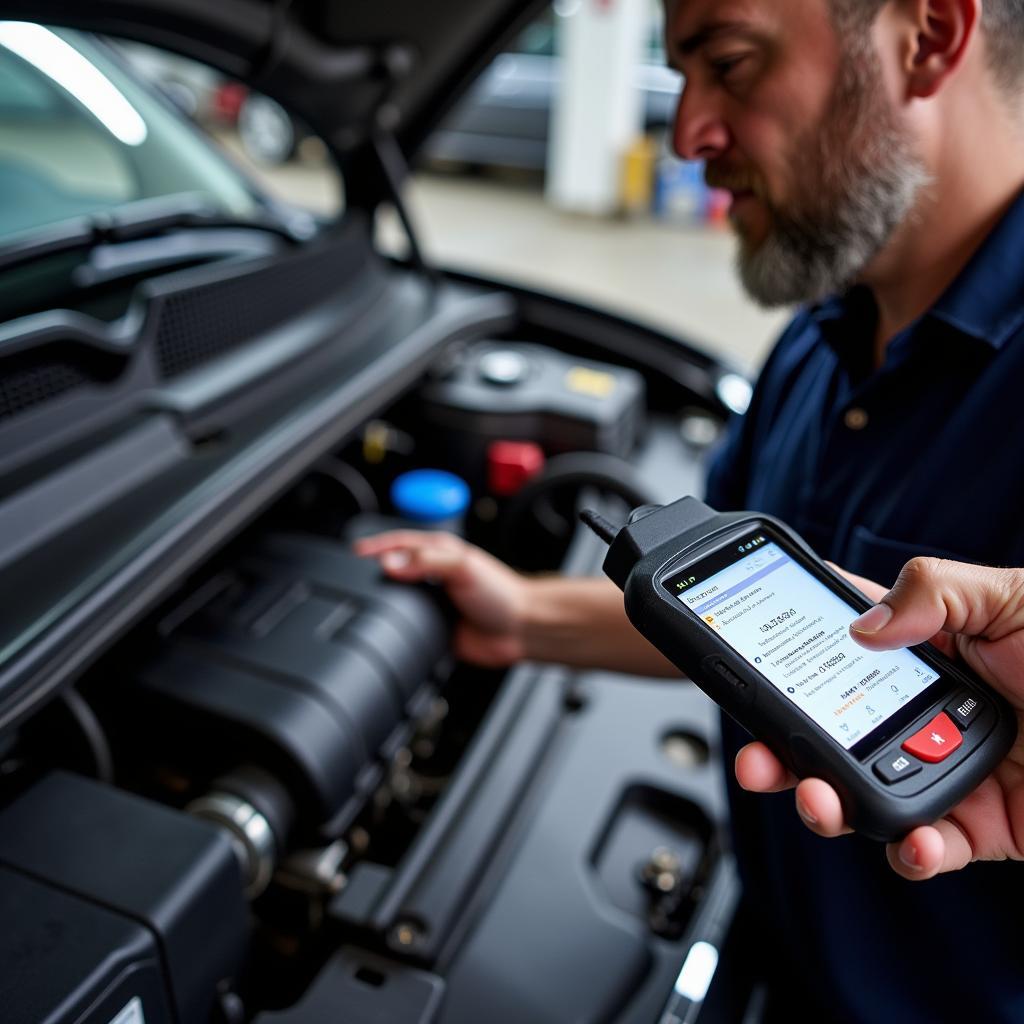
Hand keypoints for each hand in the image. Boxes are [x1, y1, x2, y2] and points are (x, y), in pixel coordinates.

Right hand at [354, 531, 529, 666]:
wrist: (521, 629)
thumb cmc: (502, 593)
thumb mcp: (462, 566)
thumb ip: (426, 563)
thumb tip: (390, 564)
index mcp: (440, 554)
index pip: (400, 544)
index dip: (377, 546)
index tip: (355, 553)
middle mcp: (434, 576)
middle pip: (395, 571)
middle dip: (374, 573)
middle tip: (351, 577)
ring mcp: (433, 603)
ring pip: (398, 600)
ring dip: (384, 601)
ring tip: (363, 601)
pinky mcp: (433, 628)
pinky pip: (407, 628)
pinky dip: (395, 628)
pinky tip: (386, 629)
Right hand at [734, 558, 1023, 879]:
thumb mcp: (1018, 598)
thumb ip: (938, 590)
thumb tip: (862, 626)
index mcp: (929, 652)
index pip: (840, 646)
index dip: (787, 654)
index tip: (748, 662)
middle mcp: (924, 713)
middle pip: (831, 730)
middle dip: (783, 748)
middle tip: (759, 756)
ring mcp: (946, 771)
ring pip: (862, 794)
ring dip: (826, 804)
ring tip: (820, 801)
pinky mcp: (980, 830)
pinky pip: (927, 850)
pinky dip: (910, 854)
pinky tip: (914, 842)